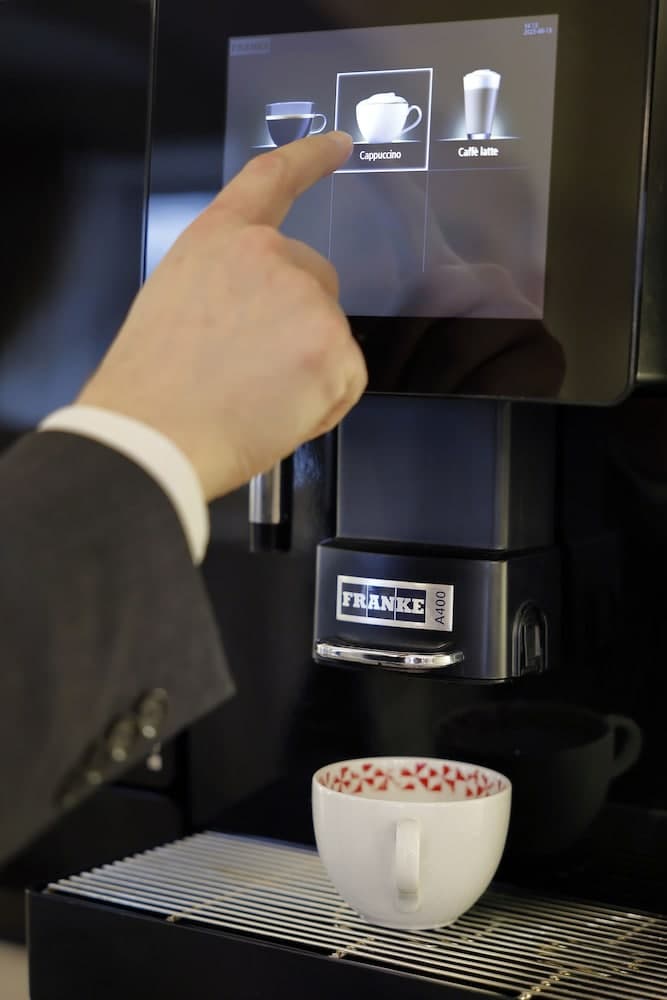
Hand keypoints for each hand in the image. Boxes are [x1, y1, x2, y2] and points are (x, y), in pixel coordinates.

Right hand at [77, 131, 365, 500]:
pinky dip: (324, 401)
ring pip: (330, 335)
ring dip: (308, 367)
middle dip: (299, 323)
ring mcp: (307, 301)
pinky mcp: (333, 348)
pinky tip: (279, 415)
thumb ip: (227, 285)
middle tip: (253, 371)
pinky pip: (348, 378)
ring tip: (254, 400)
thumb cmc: (151, 387)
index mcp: (220, 240)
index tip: (341, 143)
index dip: (310, 157)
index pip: (271, 179)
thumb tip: (262, 312)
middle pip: (316, 280)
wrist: (154, 436)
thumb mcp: (175, 303)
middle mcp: (270, 255)